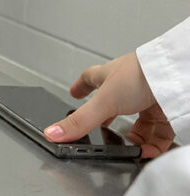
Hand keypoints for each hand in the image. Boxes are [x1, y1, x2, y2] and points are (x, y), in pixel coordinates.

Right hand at [43, 51, 175, 157]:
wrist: (172, 77)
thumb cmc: (139, 75)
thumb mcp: (102, 102)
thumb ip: (79, 121)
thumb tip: (53, 132)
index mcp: (108, 76)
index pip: (90, 78)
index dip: (81, 86)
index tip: (74, 92)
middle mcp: (128, 86)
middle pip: (116, 105)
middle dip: (110, 121)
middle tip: (104, 132)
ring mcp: (148, 98)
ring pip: (138, 122)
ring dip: (134, 137)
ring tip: (130, 146)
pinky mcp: (166, 111)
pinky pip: (157, 133)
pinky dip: (152, 144)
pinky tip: (146, 150)